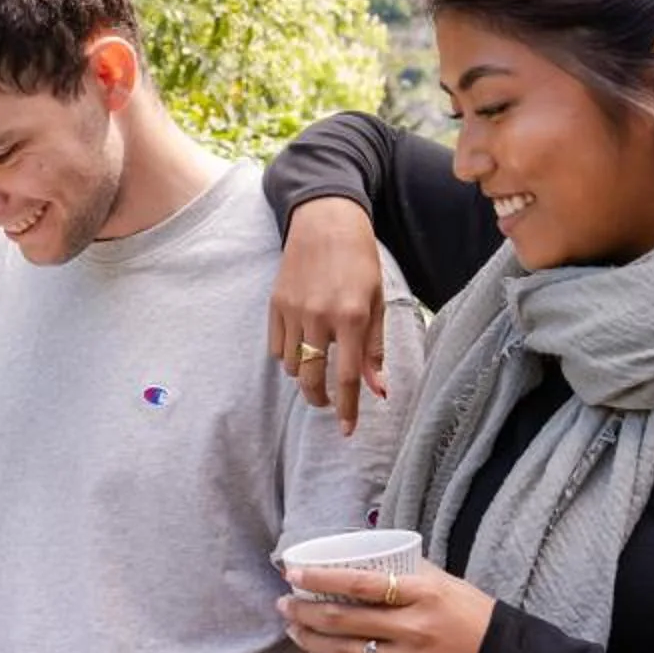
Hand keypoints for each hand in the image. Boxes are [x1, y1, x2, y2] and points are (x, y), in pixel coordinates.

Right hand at [269, 197, 391, 434]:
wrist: (325, 222)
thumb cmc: (359, 261)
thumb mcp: (378, 301)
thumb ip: (375, 347)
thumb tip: (378, 388)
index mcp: (352, 317)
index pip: (348, 377)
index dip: (348, 408)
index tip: (347, 430)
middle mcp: (320, 317)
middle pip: (312, 378)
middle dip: (319, 400)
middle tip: (327, 403)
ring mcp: (294, 311)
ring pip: (292, 366)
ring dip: (304, 375)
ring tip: (316, 367)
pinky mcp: (275, 304)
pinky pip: (277, 347)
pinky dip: (288, 357)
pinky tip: (300, 349)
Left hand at [277, 562, 492, 652]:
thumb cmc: (476, 619)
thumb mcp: (448, 584)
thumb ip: (410, 572)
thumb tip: (371, 557)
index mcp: (423, 594)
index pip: (360, 583)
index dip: (321, 578)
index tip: (293, 572)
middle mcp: (414, 628)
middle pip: (345, 619)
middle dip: (306, 611)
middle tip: (284, 604)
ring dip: (312, 642)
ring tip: (293, 631)